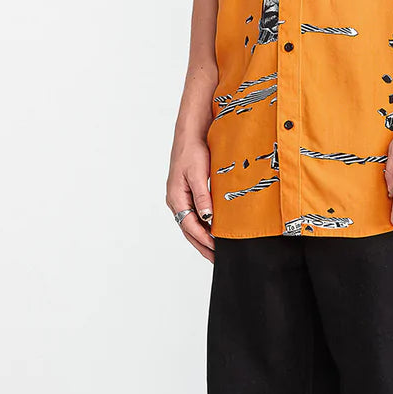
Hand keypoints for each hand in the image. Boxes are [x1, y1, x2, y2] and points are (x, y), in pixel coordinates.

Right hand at [167, 135, 215, 261]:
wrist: (190, 134)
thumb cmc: (192, 150)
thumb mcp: (198, 174)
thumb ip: (202, 197)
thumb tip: (207, 219)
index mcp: (176, 197)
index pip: (190, 226)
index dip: (204, 239)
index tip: (216, 249)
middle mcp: (176, 200)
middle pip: (188, 230)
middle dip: (202, 246)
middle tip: (216, 259)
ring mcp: (180, 198)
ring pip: (190, 225)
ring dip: (201, 239)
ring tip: (214, 251)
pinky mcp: (186, 194)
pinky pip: (193, 215)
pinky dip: (201, 227)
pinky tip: (210, 231)